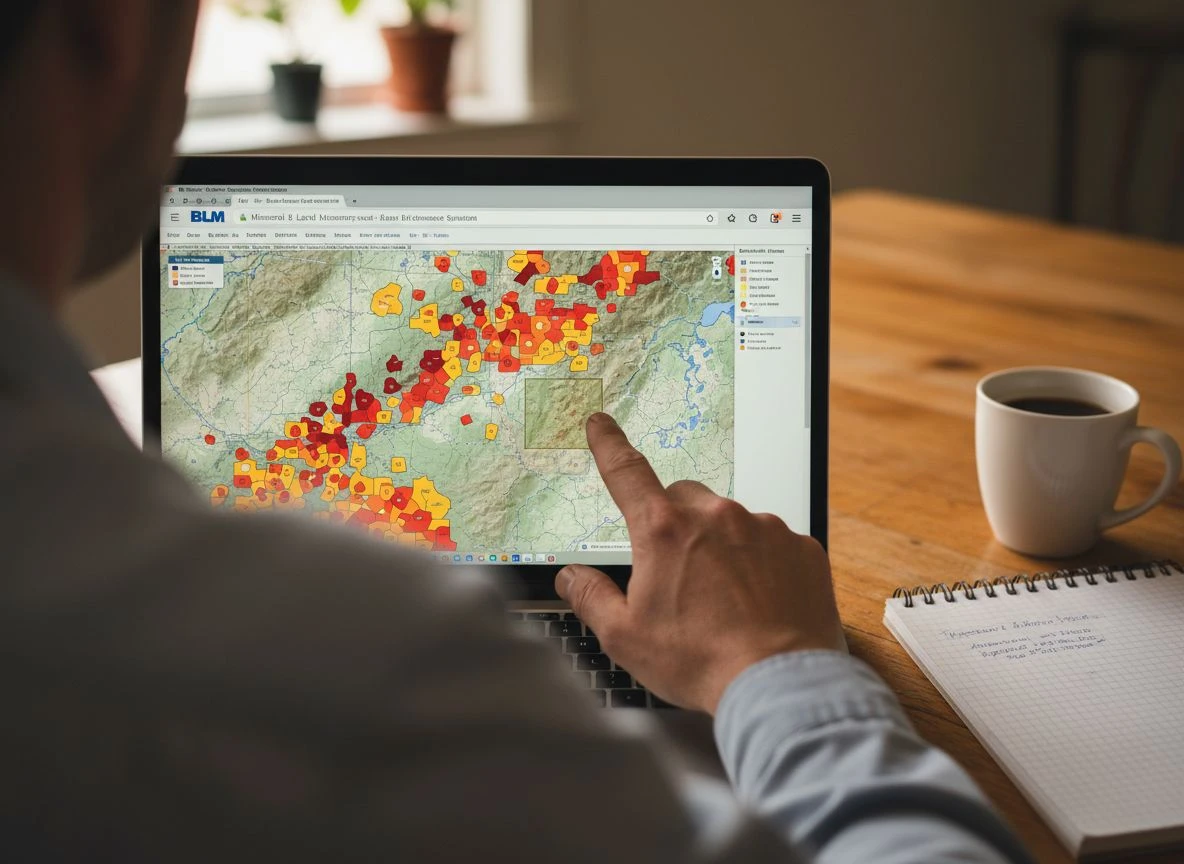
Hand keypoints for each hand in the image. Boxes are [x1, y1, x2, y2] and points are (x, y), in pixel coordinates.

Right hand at [556, 414, 844, 714]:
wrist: (780, 684)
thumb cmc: (701, 661)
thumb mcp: (625, 637)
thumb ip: (591, 598)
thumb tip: (571, 578)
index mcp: (665, 532)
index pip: (627, 472)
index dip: (609, 445)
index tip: (601, 424)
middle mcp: (716, 517)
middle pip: (683, 499)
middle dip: (674, 525)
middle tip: (675, 576)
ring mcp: (764, 528)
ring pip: (730, 521)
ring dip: (720, 546)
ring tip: (723, 601)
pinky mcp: (800, 547)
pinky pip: (771, 542)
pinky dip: (760, 564)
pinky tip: (757, 603)